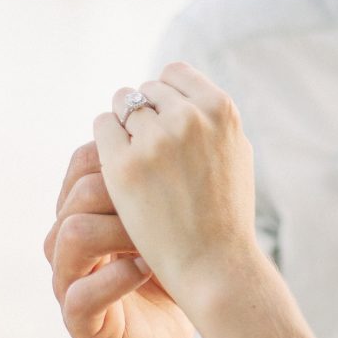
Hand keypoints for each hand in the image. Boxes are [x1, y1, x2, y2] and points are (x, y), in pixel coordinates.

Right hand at [43, 141, 195, 337]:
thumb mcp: (164, 220)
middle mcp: (66, 240)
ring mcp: (67, 281)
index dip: (123, 156)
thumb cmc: (169, 272)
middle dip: (126, 191)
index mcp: (83, 208)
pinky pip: (82, 293)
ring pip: (71, 232)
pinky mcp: (79, 322)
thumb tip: (181, 118)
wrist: (168, 337)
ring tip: (157, 238)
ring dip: (121, 229)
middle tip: (168, 201)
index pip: (84, 161)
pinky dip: (118, 278)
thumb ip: (159, 180)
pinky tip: (148, 270)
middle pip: (78, 191)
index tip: (170, 165)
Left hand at [93, 62, 258, 308]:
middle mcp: (189, 118)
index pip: (174, 74)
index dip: (165, 99)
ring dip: (124, 127)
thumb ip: (212, 120)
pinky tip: (119, 170)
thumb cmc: (226, 214)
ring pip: (121, 104)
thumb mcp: (235, 154)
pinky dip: (107, 143)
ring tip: (136, 162)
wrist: (214, 263)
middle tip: (148, 152)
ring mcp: (156, 140)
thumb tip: (180, 94)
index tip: (164, 126)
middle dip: (143, 115)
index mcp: (221, 110)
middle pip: (146, 89)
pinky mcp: (125, 166)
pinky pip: (102, 128)